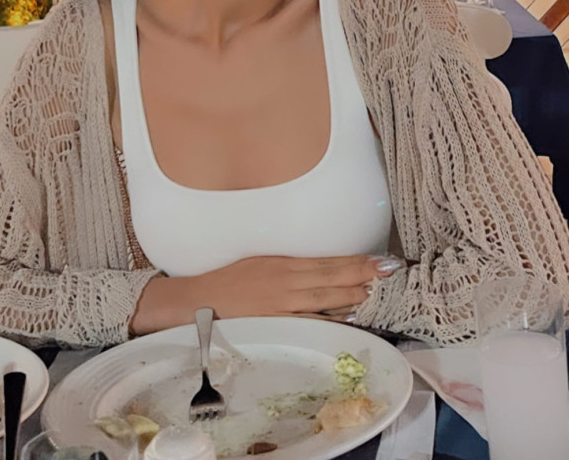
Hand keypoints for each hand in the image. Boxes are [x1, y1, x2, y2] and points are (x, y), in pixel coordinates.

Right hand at [130, 254, 403, 334]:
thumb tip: (321, 274)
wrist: (199, 302)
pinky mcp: (275, 325)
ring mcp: (281, 306)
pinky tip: (346, 320)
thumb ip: (289, 269)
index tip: (380, 260)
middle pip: (330, 279)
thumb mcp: (260, 266)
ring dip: (350, 297)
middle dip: (360, 274)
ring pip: (323, 300)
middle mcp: (285, 282)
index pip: (326, 263)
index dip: (355, 262)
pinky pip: (308, 324)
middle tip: (387, 271)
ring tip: (372, 293)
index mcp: (282, 264)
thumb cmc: (229, 282)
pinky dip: (329, 321)